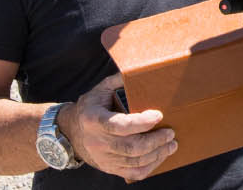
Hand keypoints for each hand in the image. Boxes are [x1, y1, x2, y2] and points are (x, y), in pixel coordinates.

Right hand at [60, 74, 176, 181]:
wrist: (71, 133)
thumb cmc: (91, 107)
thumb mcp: (99, 91)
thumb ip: (118, 81)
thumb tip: (140, 69)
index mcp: (93, 119)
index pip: (120, 125)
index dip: (141, 122)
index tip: (159, 115)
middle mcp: (97, 141)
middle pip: (131, 147)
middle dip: (156, 141)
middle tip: (170, 133)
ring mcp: (103, 157)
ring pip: (134, 162)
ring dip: (158, 154)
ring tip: (172, 144)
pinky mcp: (109, 168)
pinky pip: (133, 173)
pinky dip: (151, 166)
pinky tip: (161, 156)